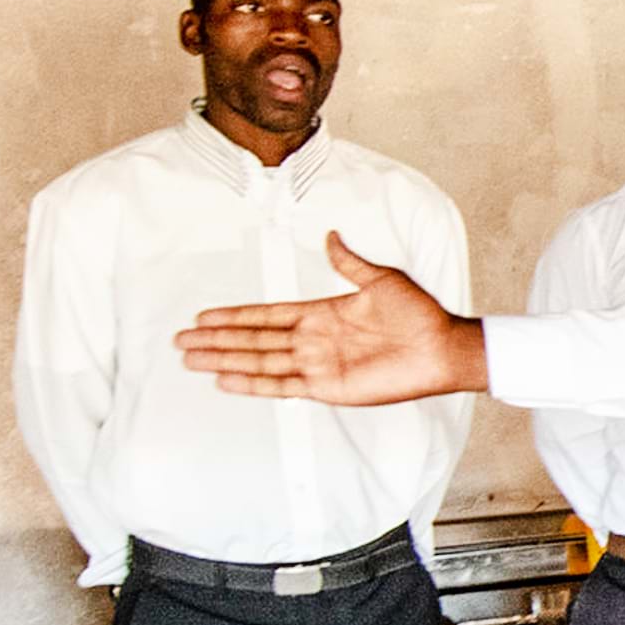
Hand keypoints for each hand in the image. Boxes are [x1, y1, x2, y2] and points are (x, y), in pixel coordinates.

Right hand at [176, 233, 487, 404]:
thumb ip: (349, 261)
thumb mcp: (381, 278)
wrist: (443, 347)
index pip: (265, 315)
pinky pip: (282, 385)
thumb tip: (331, 236)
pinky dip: (252, 383)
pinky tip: (225, 379)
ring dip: (224, 359)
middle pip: (252, 340)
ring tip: (191, 359)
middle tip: (180, 341)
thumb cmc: (420, 314)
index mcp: (321, 314)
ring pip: (258, 362)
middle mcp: (313, 341)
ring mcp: (317, 366)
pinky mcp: (328, 388)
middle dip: (216, 340)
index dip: (234, 316)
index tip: (204, 317)